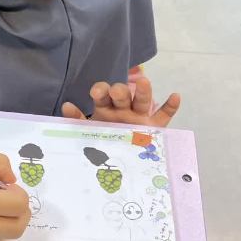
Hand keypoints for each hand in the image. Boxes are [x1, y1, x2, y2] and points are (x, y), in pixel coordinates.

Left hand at [61, 72, 180, 126]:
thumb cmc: (102, 138)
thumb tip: (65, 106)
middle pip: (122, 94)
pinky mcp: (154, 127)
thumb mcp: (87, 130)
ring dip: (144, 91)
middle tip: (117, 91)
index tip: (96, 92)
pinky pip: (164, 115)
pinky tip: (175, 96)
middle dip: (120, 90)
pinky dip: (170, 106)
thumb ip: (77, 119)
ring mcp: (139, 117)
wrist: (118, 159)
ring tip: (144, 81)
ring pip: (142, 101)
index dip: (100, 90)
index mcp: (105, 107)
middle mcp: (122, 108)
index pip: (102, 93)